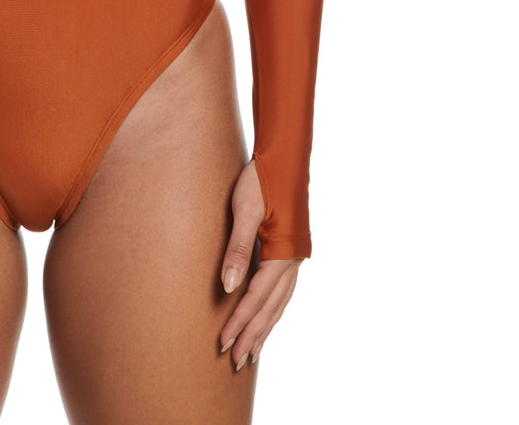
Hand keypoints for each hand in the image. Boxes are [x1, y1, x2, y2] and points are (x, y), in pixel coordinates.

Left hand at [218, 160, 301, 369]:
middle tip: (236, 361)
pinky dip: (273, 310)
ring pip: (279, 303)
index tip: (223, 342)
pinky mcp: (290, 251)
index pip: (256, 297)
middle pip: (271, 307)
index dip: (240, 321)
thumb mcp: (245, 210)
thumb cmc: (261, 180)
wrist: (283, 157)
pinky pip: (282, 291)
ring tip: (252, 353)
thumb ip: (238, 249)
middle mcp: (293, 260)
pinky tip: (265, 320)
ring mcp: (294, 257)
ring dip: (264, 328)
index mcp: (283, 253)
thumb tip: (228, 287)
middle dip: (253, 335)